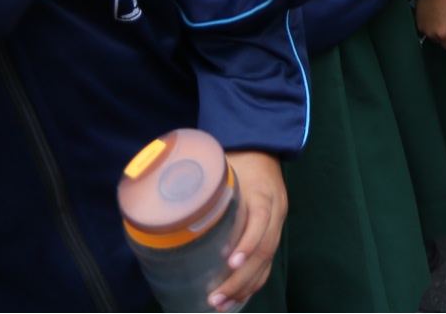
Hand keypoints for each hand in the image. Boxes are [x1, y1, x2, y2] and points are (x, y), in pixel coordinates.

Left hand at [209, 150, 285, 311]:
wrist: (262, 147)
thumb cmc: (236, 159)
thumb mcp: (222, 168)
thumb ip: (203, 189)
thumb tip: (168, 213)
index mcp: (261, 192)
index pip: (259, 220)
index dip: (247, 243)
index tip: (229, 263)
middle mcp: (275, 210)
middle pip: (265, 249)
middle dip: (240, 278)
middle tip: (215, 298)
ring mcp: (277, 222)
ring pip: (268, 261)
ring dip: (246, 286)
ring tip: (222, 305)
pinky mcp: (274, 231)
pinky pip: (269, 262)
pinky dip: (254, 282)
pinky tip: (238, 296)